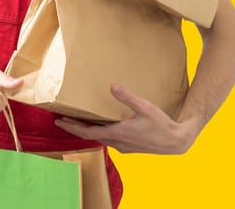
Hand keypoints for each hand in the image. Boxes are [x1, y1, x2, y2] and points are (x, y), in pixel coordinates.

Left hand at [54, 84, 200, 153]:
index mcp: (118, 133)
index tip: (59, 122)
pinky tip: (102, 127)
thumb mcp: (144, 107)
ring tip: (79, 123)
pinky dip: (100, 133)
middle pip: (90, 136)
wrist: (175, 141)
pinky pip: (109, 140)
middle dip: (76, 128)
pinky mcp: (130, 147)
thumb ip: (127, 97)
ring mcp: (124, 147)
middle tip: (62, 121)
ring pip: (100, 139)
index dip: (72, 127)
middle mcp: (118, 142)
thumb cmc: (161, 124)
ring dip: (88, 131)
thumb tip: (113, 86)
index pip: (88, 132)